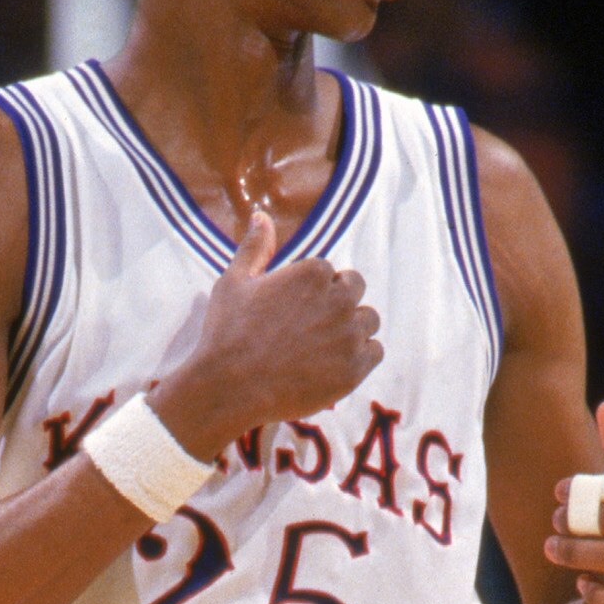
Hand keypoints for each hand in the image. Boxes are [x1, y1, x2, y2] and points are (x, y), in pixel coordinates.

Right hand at [153, 205, 381, 462]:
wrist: (231, 387)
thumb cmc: (228, 333)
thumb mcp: (234, 282)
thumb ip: (255, 248)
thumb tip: (261, 216)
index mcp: (313, 272)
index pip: (330, 273)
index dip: (313, 291)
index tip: (294, 311)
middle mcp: (338, 298)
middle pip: (355, 290)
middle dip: (338, 304)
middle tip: (311, 328)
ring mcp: (349, 333)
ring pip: (368, 321)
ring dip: (352, 329)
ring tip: (324, 347)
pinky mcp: (355, 367)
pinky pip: (375, 352)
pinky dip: (360, 357)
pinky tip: (334, 365)